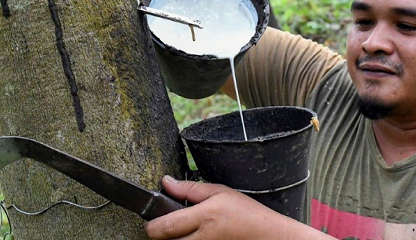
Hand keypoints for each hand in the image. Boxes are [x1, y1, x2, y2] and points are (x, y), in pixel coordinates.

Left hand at [144, 176, 291, 239]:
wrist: (266, 235)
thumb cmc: (246, 213)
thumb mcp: (219, 191)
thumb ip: (190, 188)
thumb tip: (166, 182)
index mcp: (204, 217)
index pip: (165, 226)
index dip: (151, 224)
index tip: (149, 219)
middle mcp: (202, 238)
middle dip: (159, 233)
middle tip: (164, 223)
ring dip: (173, 239)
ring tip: (181, 229)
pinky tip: (193, 235)